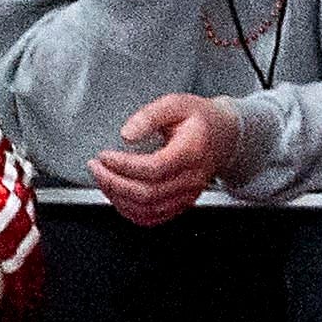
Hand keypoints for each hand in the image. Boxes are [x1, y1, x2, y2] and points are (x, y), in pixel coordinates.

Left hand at [89, 94, 244, 227]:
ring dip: (118, 198)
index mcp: (192, 151)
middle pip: (148, 194)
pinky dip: (130, 211)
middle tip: (96, 167)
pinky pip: (153, 218)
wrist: (225, 136)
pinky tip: (117, 195)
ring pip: (148, 210)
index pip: (154, 168)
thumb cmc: (200, 119)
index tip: (105, 155)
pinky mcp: (181, 204)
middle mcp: (192, 178)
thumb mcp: (176, 104)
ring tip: (103, 179)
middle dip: (114, 182)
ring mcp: (187, 195)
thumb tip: (127, 134)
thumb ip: (150, 116)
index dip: (124, 165)